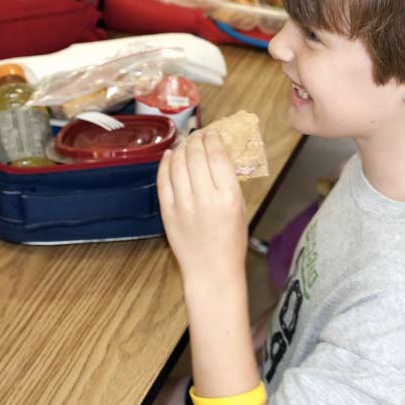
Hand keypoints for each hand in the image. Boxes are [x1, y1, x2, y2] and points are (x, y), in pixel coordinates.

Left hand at [156, 132, 247, 282]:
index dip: (213, 139)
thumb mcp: (241, 208)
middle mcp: (205, 198)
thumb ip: (229, 182)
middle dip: (197, 139)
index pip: (217, 156)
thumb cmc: (231, 241)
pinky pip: (163, 180)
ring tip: (185, 143)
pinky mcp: (168, 212)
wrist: (211, 271)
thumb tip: (217, 155)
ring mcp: (184, 205)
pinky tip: (169, 155)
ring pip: (177, 164)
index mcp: (229, 196)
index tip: (213, 133)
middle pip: (196, 156)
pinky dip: (165, 163)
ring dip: (181, 148)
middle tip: (198, 135)